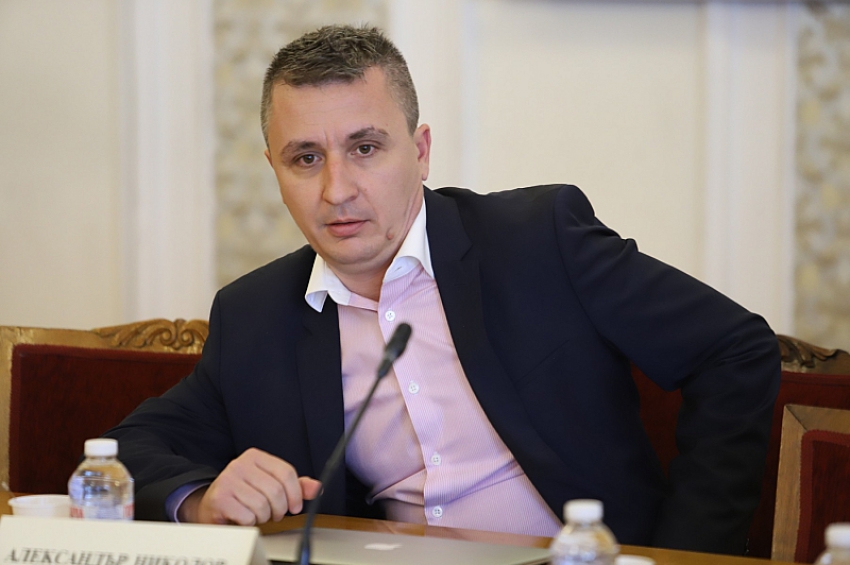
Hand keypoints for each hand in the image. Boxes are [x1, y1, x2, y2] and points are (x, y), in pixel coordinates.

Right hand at [178, 448, 321, 524]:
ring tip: (258, 515)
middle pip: (276, 490)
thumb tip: (316, 487)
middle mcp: (240, 464)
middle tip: (274, 514)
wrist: (213, 507)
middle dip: (279, 509)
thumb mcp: (270, 486)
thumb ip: (294, 486)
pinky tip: (244, 518)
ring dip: (264, 517)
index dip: (295, 493)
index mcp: (255, 456)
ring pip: (262, 505)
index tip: (295, 506)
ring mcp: (228, 480)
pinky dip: (250, 522)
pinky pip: (248, 516)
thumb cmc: (243, 496)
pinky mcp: (220, 498)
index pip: (286, 472)